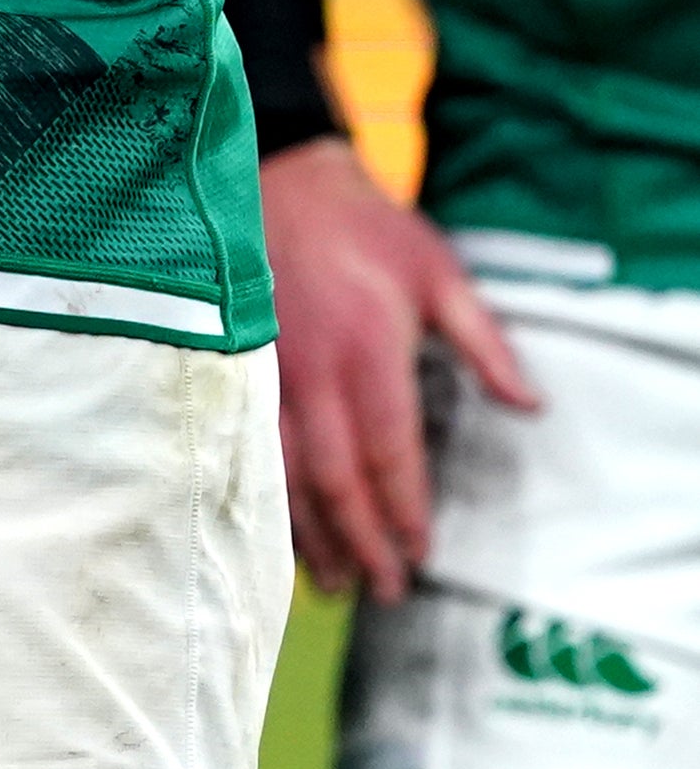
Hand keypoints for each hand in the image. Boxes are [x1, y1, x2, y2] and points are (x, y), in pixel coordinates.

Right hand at [262, 134, 538, 601]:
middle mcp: (315, 370)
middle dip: (361, 543)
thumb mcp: (439, 272)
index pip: (390, 452)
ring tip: (335, 584)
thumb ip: (485, 343)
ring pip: (287, 474)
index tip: (421, 553)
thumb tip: (531, 406)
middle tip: (384, 590)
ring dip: (312, 536)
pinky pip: (250, 448)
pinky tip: (283, 531)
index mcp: (369, 348)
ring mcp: (268, 371)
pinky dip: (269, 498)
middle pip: (337, 479)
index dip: (405, 510)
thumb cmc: (367, 227)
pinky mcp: (238, 367)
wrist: (279, 177)